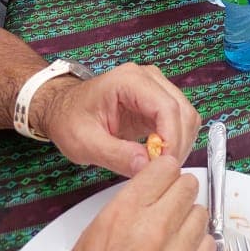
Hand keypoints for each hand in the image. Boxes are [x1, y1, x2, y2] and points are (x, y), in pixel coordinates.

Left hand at [33, 62, 201, 176]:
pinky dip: (175, 140)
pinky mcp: (157, 100)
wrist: (62, 108)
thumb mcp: (84, 142)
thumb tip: (146, 166)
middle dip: (177, 144)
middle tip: (161, 172)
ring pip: (186, 115)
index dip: (171, 139)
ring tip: (158, 165)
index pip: (166, 107)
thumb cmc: (69, 119)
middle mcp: (149, 78)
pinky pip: (179, 120)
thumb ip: (115, 154)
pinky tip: (157, 156)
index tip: (164, 166)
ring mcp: (156, 87)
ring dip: (179, 143)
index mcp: (130, 81)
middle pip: (182, 110)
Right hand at [46, 157, 212, 250]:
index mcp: (125, 212)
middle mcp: (154, 228)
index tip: (161, 180)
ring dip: (188, 219)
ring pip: (201, 212)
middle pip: (188, 185)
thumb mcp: (92, 235)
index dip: (163, 173)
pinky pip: (208, 244)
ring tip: (171, 234)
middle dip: (178, 193)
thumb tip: (149, 190)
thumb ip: (127, 205)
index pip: (165, 167)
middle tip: (167, 206)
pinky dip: (197, 246)